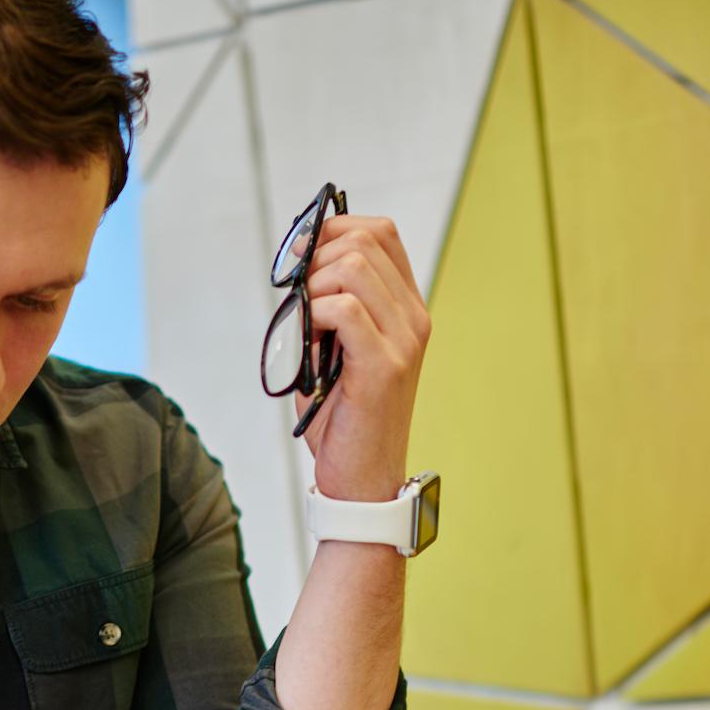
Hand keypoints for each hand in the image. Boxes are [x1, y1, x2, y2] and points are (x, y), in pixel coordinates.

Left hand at [296, 214, 430, 500]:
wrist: (362, 479)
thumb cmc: (343, 418)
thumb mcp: (335, 349)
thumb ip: (327, 306)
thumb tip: (295, 265)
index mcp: (406, 309)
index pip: (380, 233)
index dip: (334, 229)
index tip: (301, 256)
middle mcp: (414, 318)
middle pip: (363, 240)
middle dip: (316, 258)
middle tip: (297, 298)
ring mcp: (404, 340)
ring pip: (351, 267)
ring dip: (312, 287)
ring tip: (304, 325)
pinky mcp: (385, 365)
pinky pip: (342, 309)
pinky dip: (314, 316)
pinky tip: (309, 344)